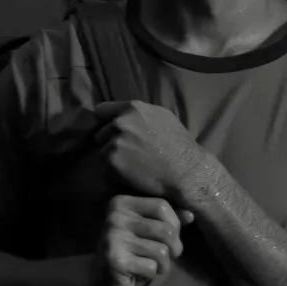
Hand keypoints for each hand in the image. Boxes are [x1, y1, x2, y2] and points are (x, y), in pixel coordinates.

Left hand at [92, 100, 211, 200]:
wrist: (186, 173)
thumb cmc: (179, 145)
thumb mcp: (162, 117)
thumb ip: (139, 114)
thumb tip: (122, 115)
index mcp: (132, 109)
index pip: (101, 111)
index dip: (105, 122)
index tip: (111, 131)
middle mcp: (119, 123)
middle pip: (101, 134)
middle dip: (110, 142)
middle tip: (128, 154)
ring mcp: (114, 144)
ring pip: (102, 153)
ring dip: (112, 160)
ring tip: (131, 167)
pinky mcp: (111, 164)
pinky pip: (105, 169)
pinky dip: (114, 174)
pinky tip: (130, 176)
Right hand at [92, 195, 194, 285]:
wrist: (98, 279)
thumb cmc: (128, 251)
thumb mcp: (147, 232)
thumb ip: (167, 221)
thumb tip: (191, 215)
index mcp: (121, 203)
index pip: (161, 205)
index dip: (175, 224)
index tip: (172, 236)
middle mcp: (115, 217)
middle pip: (166, 230)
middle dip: (174, 248)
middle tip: (167, 257)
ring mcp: (113, 238)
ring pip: (161, 251)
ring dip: (163, 264)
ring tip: (152, 265)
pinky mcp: (115, 260)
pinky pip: (151, 267)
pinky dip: (150, 274)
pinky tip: (138, 273)